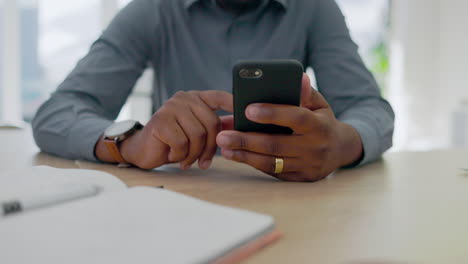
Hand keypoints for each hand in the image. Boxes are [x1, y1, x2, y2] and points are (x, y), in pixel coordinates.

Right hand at [120, 90, 232, 169]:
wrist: (142, 150)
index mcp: (196, 98)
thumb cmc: (172, 143)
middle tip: (204, 162)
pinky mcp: (160, 121)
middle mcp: (184, 98)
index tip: (247, 117)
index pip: (220, 97)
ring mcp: (171, 107)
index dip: (235, 105)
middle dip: (211, 147)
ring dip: (194, 154)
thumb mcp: (196, 133)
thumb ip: (213, 128)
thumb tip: (238, 131)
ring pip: (198, 135)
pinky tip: (173, 156)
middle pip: (212, 123)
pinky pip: (182, 143)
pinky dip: (180, 155)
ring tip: (186, 159)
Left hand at [216, 74, 362, 181]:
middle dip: (246, 140)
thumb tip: (298, 76)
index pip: (296, 118)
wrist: (340, 150)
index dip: (273, 113)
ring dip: (244, 155)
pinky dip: (253, 163)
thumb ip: (305, 92)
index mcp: (320, 125)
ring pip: (271, 162)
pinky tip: (236, 155)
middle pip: (276, 144)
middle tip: (222, 135)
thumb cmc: (322, 121)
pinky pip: (273, 171)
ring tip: (223, 147)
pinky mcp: (300, 178)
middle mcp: (315, 148)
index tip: (247, 109)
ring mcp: (307, 166)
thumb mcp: (319, 104)